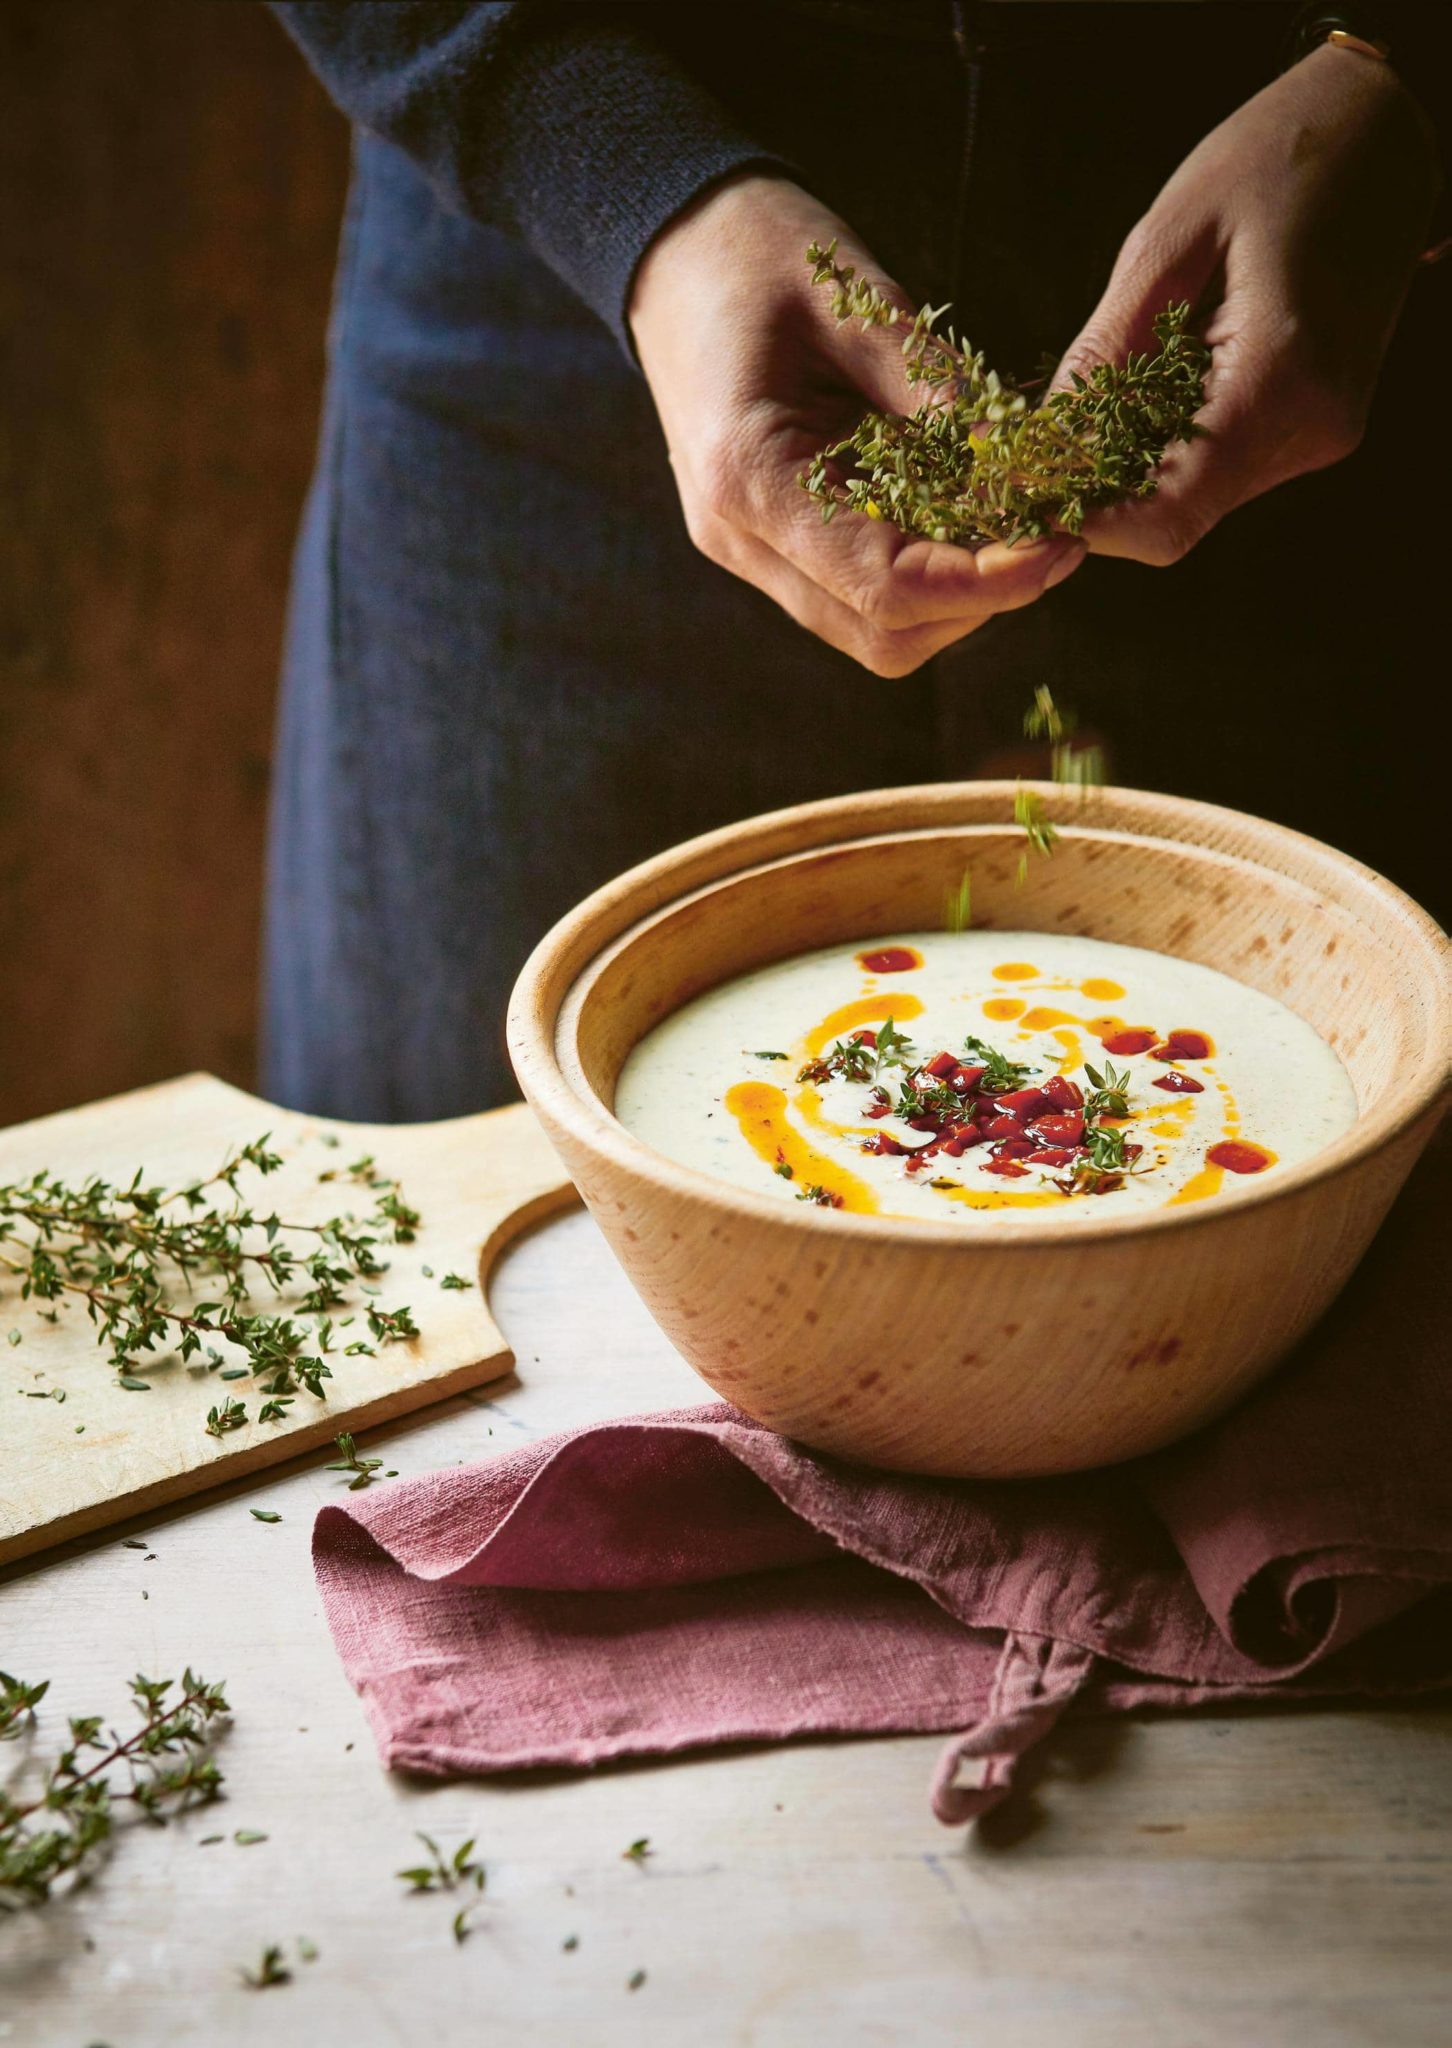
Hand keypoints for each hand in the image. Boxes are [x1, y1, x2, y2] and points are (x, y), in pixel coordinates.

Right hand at [629, 176, 1084, 676]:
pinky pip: (855, 595)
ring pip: (872, 633)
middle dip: (978, 602)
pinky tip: (962, 517)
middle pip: (883, 637)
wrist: (670, 250)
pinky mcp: (768, 544)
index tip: (1057, 544)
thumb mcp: (857, 301)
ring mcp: (748, 551)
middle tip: (1049, 536)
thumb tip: (1029, 468)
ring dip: (955, 598)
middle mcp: (740, 540)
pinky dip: (923, 574)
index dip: (984, 585)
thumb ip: (939, 392)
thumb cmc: (754, 251)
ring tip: (1012, 526)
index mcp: (749, 479)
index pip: (883, 587)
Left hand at [1054, 45, 1440, 565]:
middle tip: (1042, 446)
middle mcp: (1312, 427)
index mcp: (1279, 380)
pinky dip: (1171, 445)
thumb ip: (1104, 350)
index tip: (1027, 491)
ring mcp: (1322, 432)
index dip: (1088, 521)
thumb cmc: (1275, 155)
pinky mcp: (1320, 423)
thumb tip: (1042, 442)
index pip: (1167, 516)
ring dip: (1134, 469)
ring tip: (1097, 401)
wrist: (1381, 125)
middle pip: (1176, 521)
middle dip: (1101, 495)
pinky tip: (1150, 388)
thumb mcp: (1166, 240)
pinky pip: (1225, 466)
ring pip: (1198, 500)